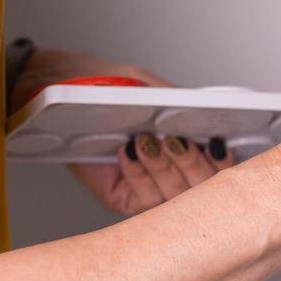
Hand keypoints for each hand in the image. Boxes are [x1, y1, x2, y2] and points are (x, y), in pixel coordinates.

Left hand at [12, 48, 235, 215]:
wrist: (51, 88)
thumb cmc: (99, 83)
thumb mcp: (145, 82)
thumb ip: (177, 99)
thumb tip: (207, 114)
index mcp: (194, 143)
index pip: (226, 165)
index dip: (229, 161)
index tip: (219, 144)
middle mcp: (177, 170)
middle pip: (204, 187)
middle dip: (192, 163)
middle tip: (178, 139)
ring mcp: (151, 188)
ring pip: (174, 195)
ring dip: (163, 166)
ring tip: (149, 140)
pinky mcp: (123, 198)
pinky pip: (141, 198)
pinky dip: (137, 173)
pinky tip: (128, 150)